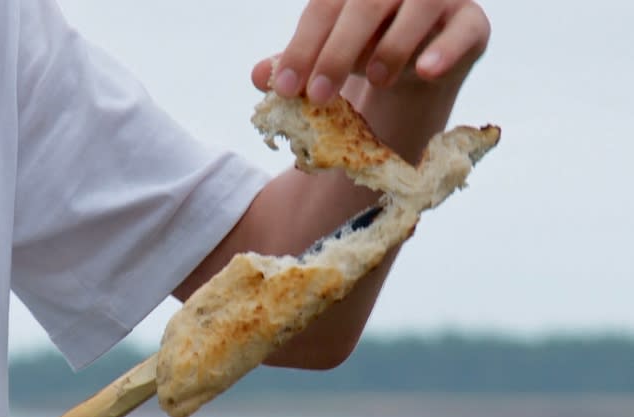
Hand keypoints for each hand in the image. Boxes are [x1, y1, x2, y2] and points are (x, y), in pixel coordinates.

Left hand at [252, 0, 489, 104]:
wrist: (418, 64)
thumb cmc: (364, 52)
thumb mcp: (327, 59)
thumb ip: (296, 63)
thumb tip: (256, 76)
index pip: (323, 8)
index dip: (302, 47)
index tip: (284, 89)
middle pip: (364, 6)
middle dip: (336, 53)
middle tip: (317, 96)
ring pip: (417, 7)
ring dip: (391, 45)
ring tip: (374, 80)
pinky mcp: (472, 21)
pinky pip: (465, 29)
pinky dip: (445, 49)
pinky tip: (424, 71)